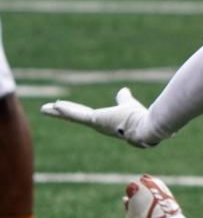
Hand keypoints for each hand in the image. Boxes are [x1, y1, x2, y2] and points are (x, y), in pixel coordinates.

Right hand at [41, 87, 158, 147]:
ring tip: (43, 108)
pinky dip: (65, 109)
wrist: (145, 127)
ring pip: (73, 116)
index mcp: (104, 121)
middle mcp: (98, 125)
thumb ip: (124, 99)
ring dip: (57, 112)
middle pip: (75, 117)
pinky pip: (77, 114)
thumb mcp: (128, 104)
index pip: (86, 115)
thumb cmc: (139, 118)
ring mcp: (95, 124)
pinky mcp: (95, 120)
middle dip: (60, 113)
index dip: (74, 111)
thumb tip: (124, 90)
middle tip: (46, 109)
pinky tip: (54, 105)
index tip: (63, 107)